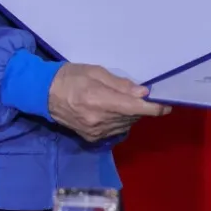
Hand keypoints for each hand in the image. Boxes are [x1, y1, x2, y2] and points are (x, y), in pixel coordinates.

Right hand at [47, 64, 169, 142]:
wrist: (44, 94)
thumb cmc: (70, 76)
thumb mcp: (95, 72)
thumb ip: (120, 84)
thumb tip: (142, 93)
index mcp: (99, 100)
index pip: (134, 108)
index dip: (153, 108)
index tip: (166, 106)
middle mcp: (99, 120)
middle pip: (132, 117)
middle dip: (141, 108)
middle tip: (142, 96)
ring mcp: (95, 132)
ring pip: (125, 125)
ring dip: (131, 115)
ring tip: (126, 102)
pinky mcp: (91, 138)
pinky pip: (114, 131)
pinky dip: (120, 122)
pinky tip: (114, 111)